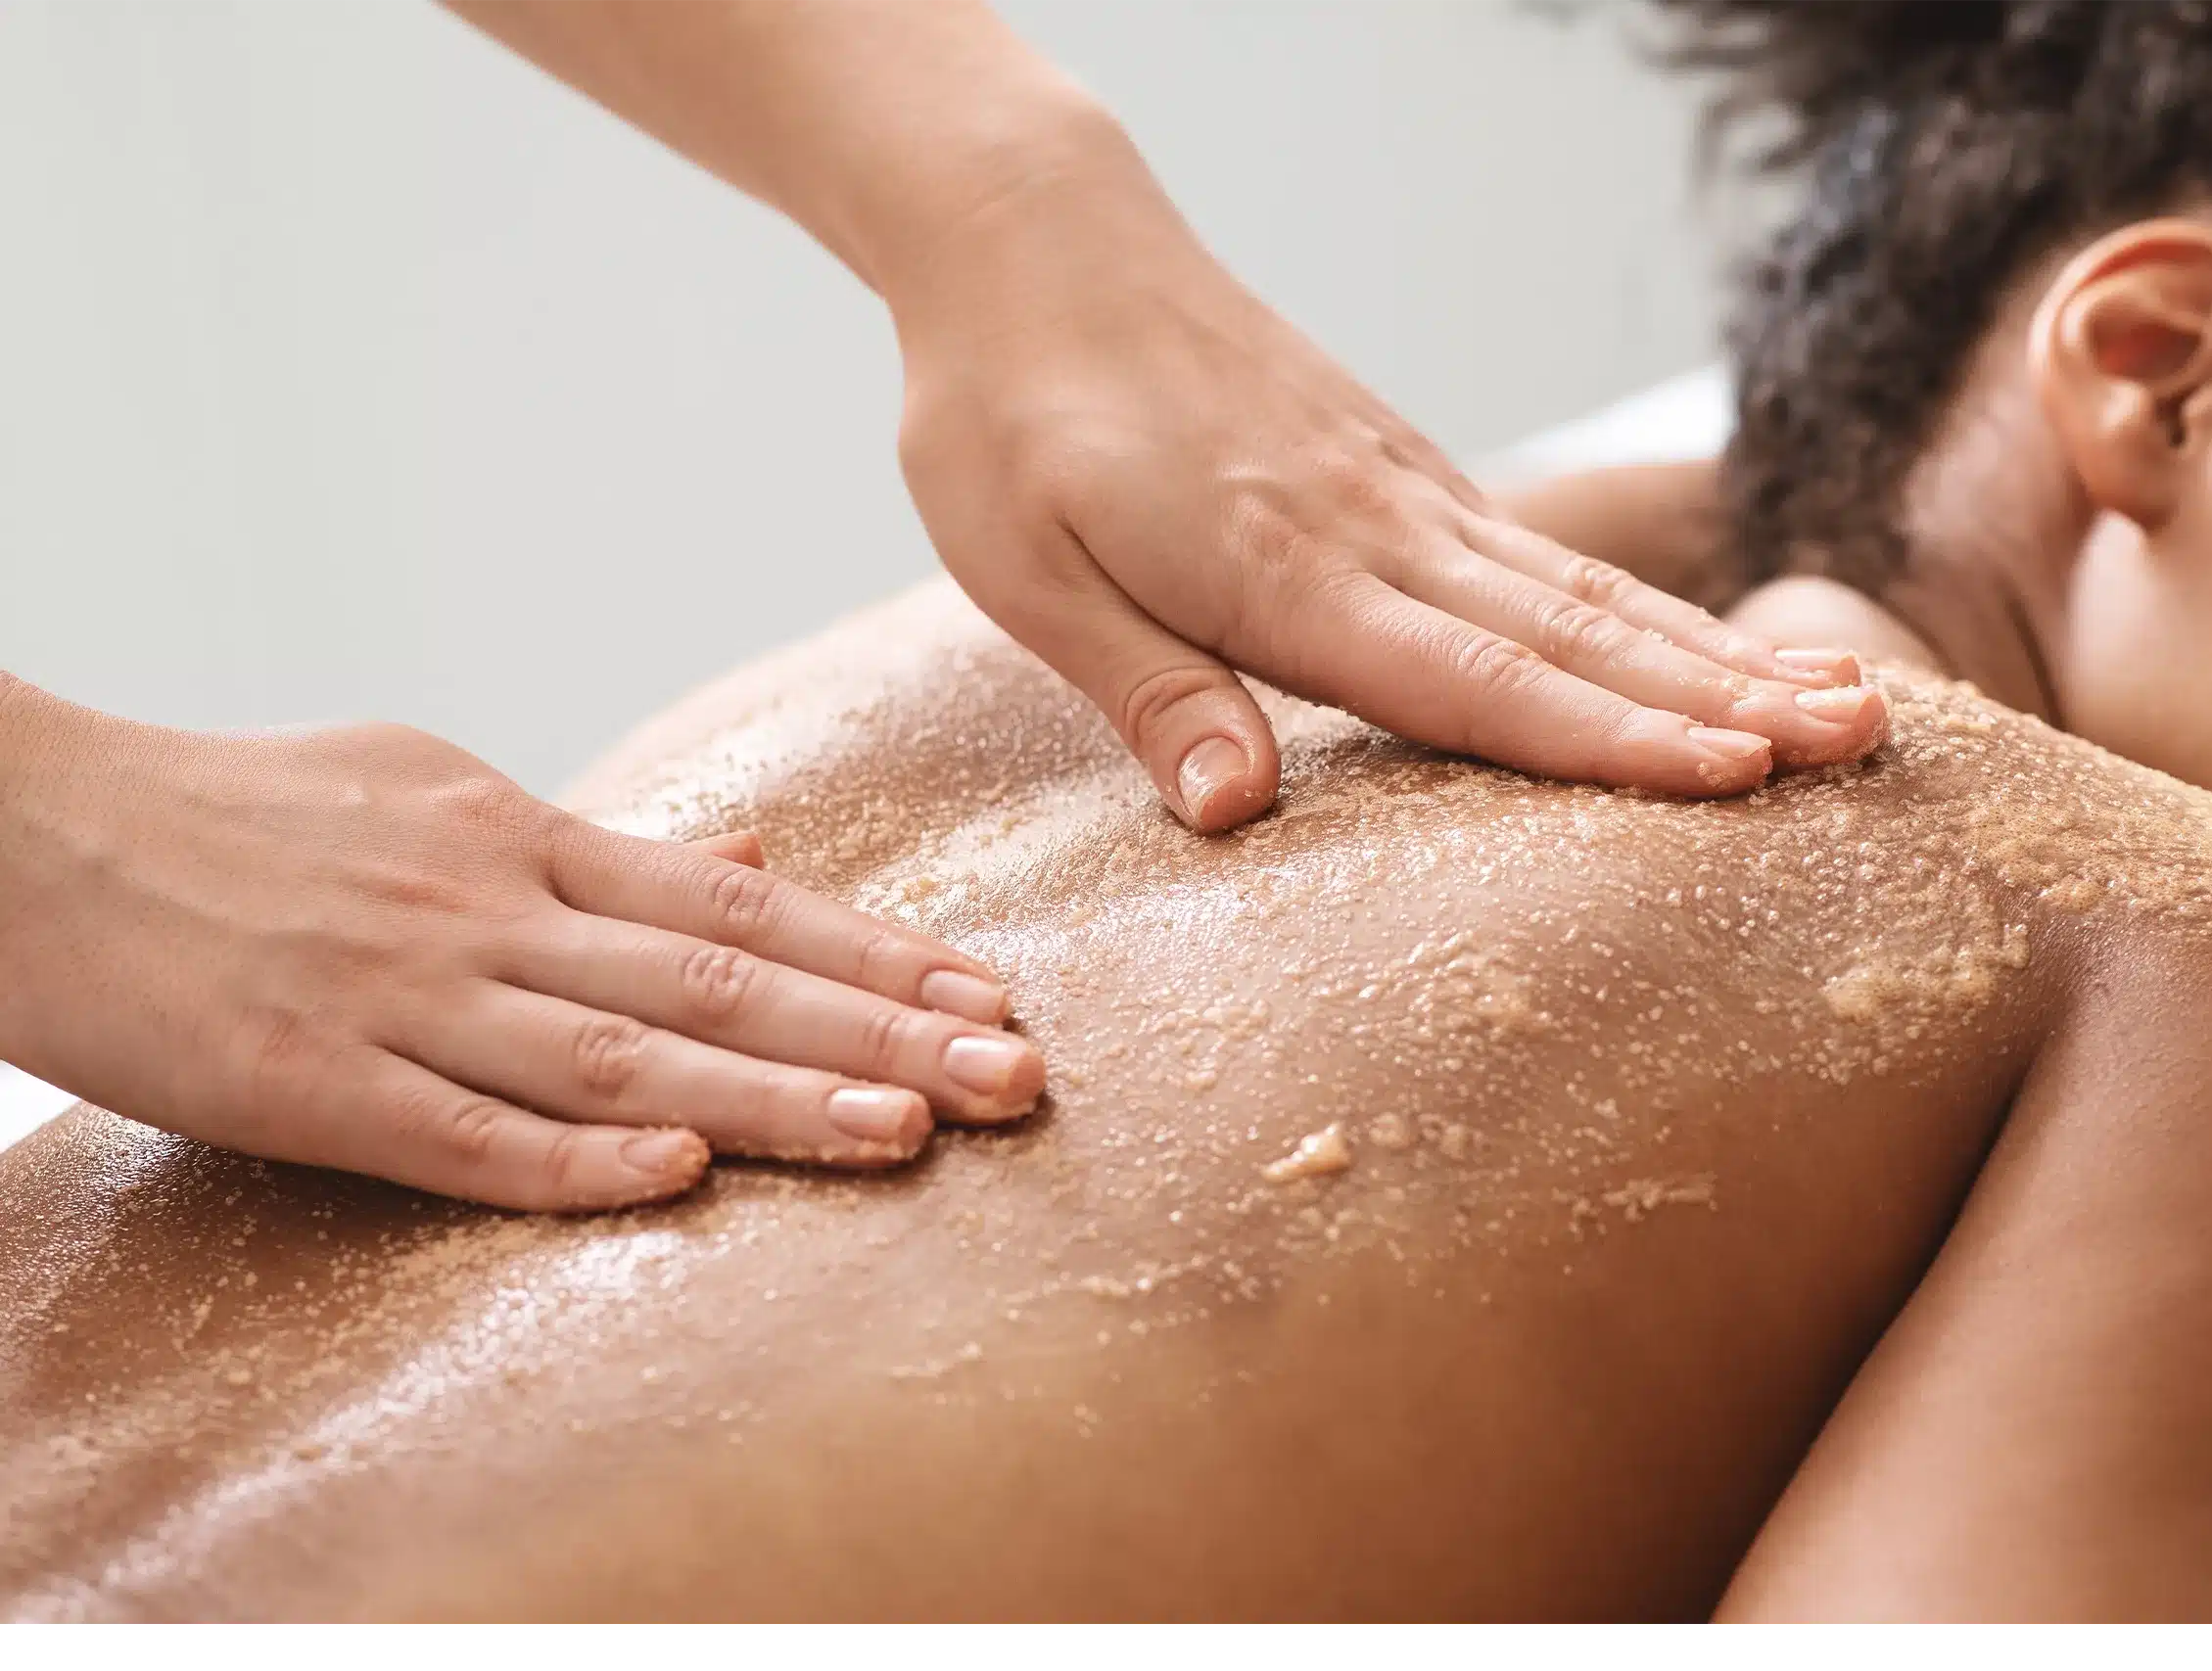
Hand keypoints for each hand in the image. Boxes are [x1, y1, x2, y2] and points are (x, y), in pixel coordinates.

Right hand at [0, 692, 1044, 1211]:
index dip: (876, 955)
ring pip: (615, 1053)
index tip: (992, 993)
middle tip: (1015, 1076)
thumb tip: (758, 864)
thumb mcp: (434, 790)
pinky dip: (563, 1156)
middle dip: (879, 1031)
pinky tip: (672, 1173)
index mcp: (521, 838)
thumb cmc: (244, 814)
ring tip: (908, 1133)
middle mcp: (486, 909)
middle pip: (716, 979)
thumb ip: (598, 846)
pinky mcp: (301, 1081)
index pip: (740, 906)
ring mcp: (398, 993)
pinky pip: (451, 1132)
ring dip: (769, 1098)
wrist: (26, 824)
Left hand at [891, 134, 1884, 832]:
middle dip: (1721, 698)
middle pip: (1573, 632)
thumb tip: (1236, 810)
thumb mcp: (1027, 574)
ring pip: (1585, 592)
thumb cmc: (1008, 418)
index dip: (1608, 739)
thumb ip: (1147, 691)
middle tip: (1862, 746)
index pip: (1474, 678)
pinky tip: (1705, 648)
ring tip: (1841, 702)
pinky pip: (1546, 556)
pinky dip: (1645, 608)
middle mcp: (1378, 529)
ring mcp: (1405, 493)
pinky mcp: (1403, 474)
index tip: (1736, 779)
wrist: (1036, 242)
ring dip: (1715, 655)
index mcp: (1285, 570)